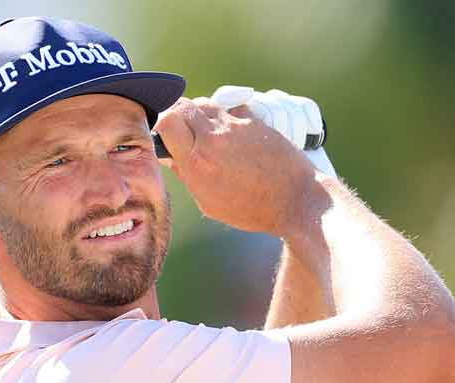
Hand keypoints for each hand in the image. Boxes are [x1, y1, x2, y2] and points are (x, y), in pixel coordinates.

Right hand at [154, 94, 321, 236]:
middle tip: (181, 128)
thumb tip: (170, 157)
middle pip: (182, 105)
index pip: (167, 121)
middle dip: (177, 115)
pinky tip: (229, 132)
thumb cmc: (251, 208)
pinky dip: (224, 116)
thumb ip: (187, 175)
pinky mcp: (254, 120)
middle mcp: (213, 139)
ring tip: (204, 130)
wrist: (293, 198)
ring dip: (199, 113)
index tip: (164, 134)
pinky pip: (230, 108)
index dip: (161, 124)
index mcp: (197, 162)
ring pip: (205, 103)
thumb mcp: (209, 202)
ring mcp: (235, 126)